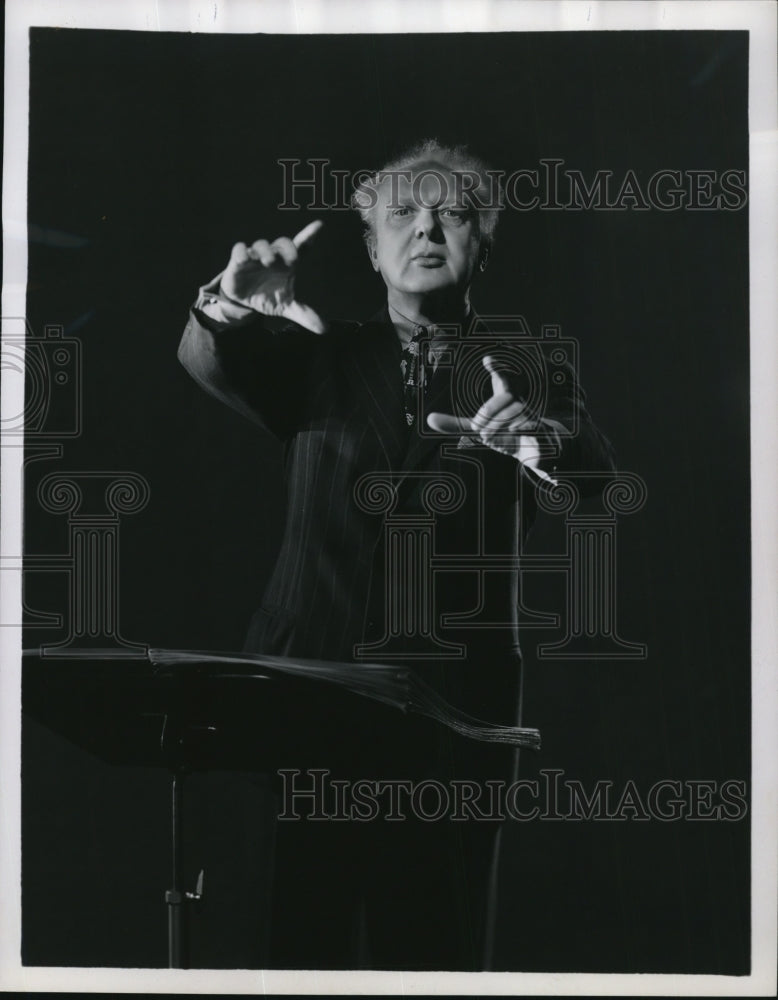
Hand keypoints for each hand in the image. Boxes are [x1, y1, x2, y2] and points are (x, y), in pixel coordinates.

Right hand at [219, 220, 326, 332]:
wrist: (245, 303)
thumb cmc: (270, 297)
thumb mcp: (287, 308)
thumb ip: (305, 314)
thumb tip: (325, 329)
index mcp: (288, 265)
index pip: (302, 247)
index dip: (310, 235)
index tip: (319, 225)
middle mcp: (274, 257)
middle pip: (283, 243)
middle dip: (288, 248)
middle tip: (293, 260)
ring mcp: (256, 257)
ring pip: (261, 244)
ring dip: (265, 251)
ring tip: (268, 262)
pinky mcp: (238, 262)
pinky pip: (239, 250)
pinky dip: (241, 252)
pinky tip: (244, 258)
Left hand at [427, 356, 555, 472]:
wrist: (535, 453)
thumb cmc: (506, 436)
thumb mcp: (479, 430)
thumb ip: (456, 424)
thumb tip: (429, 418)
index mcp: (504, 399)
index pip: (502, 379)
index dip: (497, 368)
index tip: (487, 359)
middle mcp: (520, 404)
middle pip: (504, 398)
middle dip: (488, 413)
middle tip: (478, 429)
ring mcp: (532, 415)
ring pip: (516, 413)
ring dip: (498, 426)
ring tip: (490, 438)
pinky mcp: (541, 430)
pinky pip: (531, 424)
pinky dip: (520, 429)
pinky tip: (513, 433)